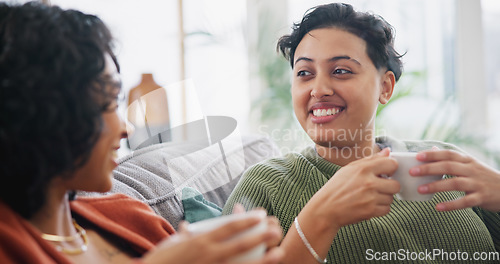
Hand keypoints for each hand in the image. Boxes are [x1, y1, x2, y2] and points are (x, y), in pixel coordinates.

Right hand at [141, 211, 283, 263]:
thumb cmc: (161, 261)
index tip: (260, 214)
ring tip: (279, 252)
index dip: (247, 220)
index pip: (229, 227)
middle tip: (277, 229)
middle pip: (241, 244)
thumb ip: (183, 235)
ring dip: (263, 259)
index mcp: (201, 241)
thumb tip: (186, 227)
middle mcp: (209, 255)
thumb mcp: (171, 245)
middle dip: (261, 235)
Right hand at [309, 148, 399, 229]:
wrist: (326, 208)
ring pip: (391, 198)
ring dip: (383, 198)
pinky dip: (380, 209)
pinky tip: (369, 205)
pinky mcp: (370, 211)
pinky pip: (387, 209)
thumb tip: (388, 151)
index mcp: (363, 169)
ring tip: (370, 197)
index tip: (385, 173)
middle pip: (396, 185)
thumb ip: (371, 160)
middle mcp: (368, 183)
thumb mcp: (350, 168)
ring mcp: (370, 198)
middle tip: (378, 187)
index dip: (390, 169)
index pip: (392, 164)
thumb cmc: (337, 187)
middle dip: (389, 186)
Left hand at [410, 148, 499, 211]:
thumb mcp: (471, 164)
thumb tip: (432, 149)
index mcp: (468, 161)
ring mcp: (477, 184)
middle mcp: (472, 170)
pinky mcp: (481, 197)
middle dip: (429, 168)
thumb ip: (452, 159)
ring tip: (420, 189)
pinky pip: (465, 201)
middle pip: (448, 166)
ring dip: (436, 186)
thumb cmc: (484, 177)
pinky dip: (451, 204)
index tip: (417, 156)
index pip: (448, 154)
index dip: (433, 154)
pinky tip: (438, 207)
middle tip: (412, 172)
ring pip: (454, 183)